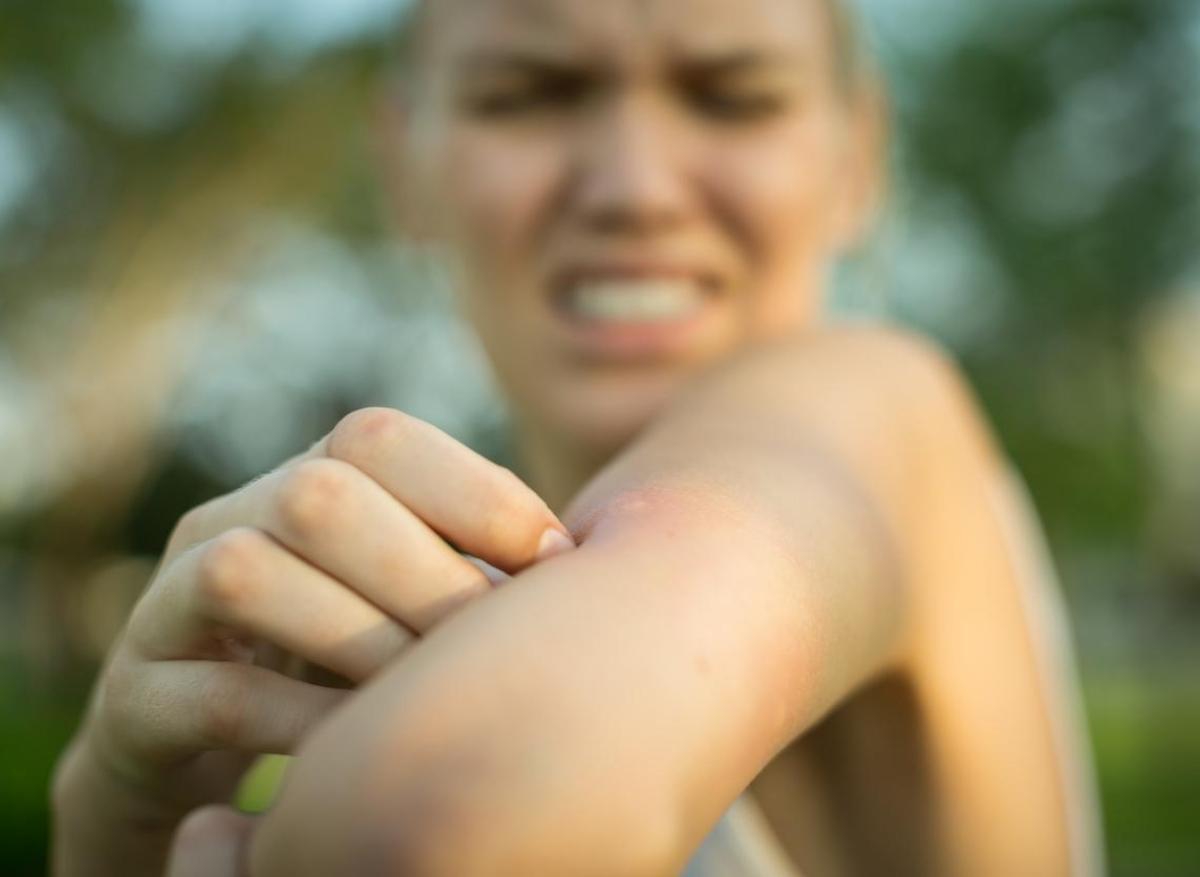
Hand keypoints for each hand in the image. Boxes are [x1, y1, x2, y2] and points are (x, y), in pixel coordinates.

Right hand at [53, 408, 572, 874]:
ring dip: (358, 638)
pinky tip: (358, 752)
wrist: (200, 745)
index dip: (473, 489)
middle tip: (490, 644)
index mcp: (303, 485)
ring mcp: (168, 606)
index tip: (554, 560)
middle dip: (423, 570)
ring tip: (421, 696)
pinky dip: (299, 721)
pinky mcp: (134, 699)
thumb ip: (469, 568)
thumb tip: (591, 561)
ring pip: (247, 572)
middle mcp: (229, 521)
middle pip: (317, 494)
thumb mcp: (404, 603)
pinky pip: (211, 693)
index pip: (377, 437)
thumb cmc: (337, 663)